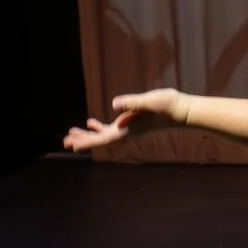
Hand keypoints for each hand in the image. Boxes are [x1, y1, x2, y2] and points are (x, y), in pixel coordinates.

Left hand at [62, 89, 188, 152]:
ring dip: (87, 135)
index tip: (72, 145)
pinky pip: (111, 129)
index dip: (87, 142)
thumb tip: (115, 104)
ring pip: (103, 136)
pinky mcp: (133, 124)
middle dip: (82, 140)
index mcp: (129, 129)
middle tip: (65, 141)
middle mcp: (127, 132)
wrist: (183, 111)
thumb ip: (133, 103)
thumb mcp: (150, 101)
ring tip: (71, 133)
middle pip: (100, 140)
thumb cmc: (168, 106)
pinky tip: (91, 123)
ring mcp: (129, 129)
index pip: (104, 138)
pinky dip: (99, 128)